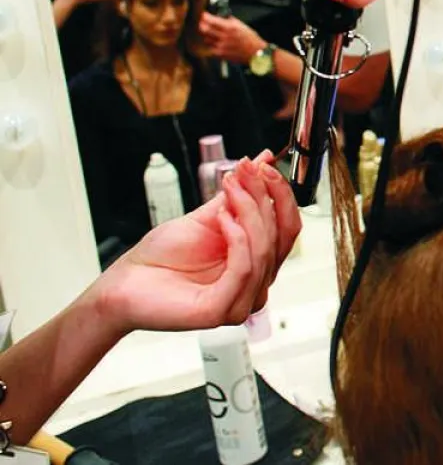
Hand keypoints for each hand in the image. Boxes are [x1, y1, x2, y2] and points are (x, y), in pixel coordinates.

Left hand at [91, 152, 300, 333]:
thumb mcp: (206, 217)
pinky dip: (238, 239)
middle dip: (265, 197)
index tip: (265, 166)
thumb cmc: (159, 258)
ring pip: (264, 251)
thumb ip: (238, 194)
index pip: (288, 228)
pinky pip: (244, 270)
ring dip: (249, 212)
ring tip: (230, 188)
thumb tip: (262, 161)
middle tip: (248, 170)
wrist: (124, 284)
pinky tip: (222, 219)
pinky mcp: (222, 311)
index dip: (282, 195)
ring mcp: (241, 301)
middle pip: (281, 237)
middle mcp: (255, 283)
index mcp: (256, 263)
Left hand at [199, 12, 266, 64]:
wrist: (255, 53)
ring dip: (207, 35)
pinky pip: (210, 47)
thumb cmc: (250, 39)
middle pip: (204, 29)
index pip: (210, 20)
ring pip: (206, 38)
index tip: (204, 15)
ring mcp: (221, 46)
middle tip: (203, 23)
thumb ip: (229, 20)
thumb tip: (220, 16)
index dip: (204, 17)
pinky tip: (217, 42)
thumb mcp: (241, 25)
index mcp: (229, 27)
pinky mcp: (220, 54)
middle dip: (202, 25)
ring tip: (212, 33)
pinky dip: (211, 44)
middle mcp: (224, 37)